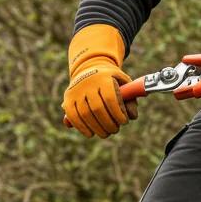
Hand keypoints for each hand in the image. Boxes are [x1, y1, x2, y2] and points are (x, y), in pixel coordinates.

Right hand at [62, 24, 136, 138]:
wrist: (90, 67)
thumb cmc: (112, 80)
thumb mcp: (124, 83)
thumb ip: (131, 98)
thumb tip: (133, 116)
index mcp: (103, 77)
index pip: (110, 98)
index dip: (117, 113)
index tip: (124, 122)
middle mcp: (87, 83)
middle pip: (97, 108)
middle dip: (108, 123)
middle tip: (115, 130)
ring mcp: (75, 90)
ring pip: (85, 114)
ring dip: (96, 128)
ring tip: (105, 133)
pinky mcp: (67, 98)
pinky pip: (72, 116)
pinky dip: (81, 127)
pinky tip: (90, 134)